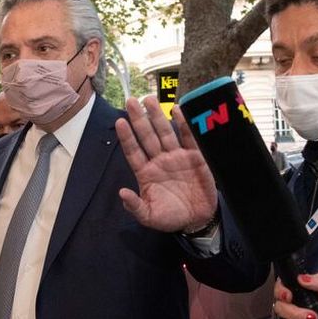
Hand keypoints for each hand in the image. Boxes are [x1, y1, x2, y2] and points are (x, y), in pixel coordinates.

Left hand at [115, 95, 217, 232]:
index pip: (133, 151)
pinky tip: (178, 110)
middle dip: (139, 119)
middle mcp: (159, 161)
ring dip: (157, 116)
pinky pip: (188, 138)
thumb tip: (122, 193)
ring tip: (149, 99)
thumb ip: (135, 206)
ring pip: (165, 133)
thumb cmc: (170, 217)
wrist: (197, 219)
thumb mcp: (149, 217)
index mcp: (146, 173)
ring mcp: (176, 157)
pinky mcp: (194, 157)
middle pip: (147, 136)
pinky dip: (184, 125)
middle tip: (130, 101)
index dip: (127, 137)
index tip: (119, 122)